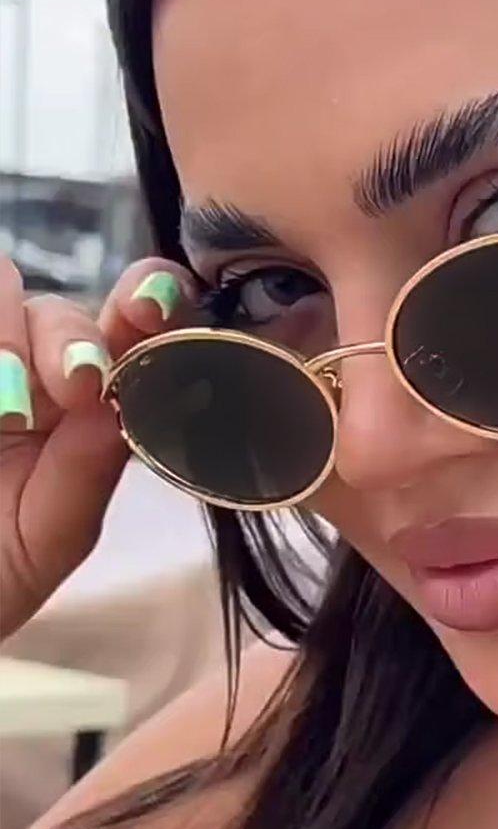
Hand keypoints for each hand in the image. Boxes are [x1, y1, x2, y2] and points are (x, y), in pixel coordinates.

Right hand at [0, 256, 197, 639]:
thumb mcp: (41, 542)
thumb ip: (85, 476)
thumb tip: (123, 405)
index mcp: (81, 408)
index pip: (132, 330)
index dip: (152, 298)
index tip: (151, 310)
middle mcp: (30, 369)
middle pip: (60, 308)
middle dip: (71, 337)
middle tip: (77, 386)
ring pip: (4, 286)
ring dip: (9, 337)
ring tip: (6, 411)